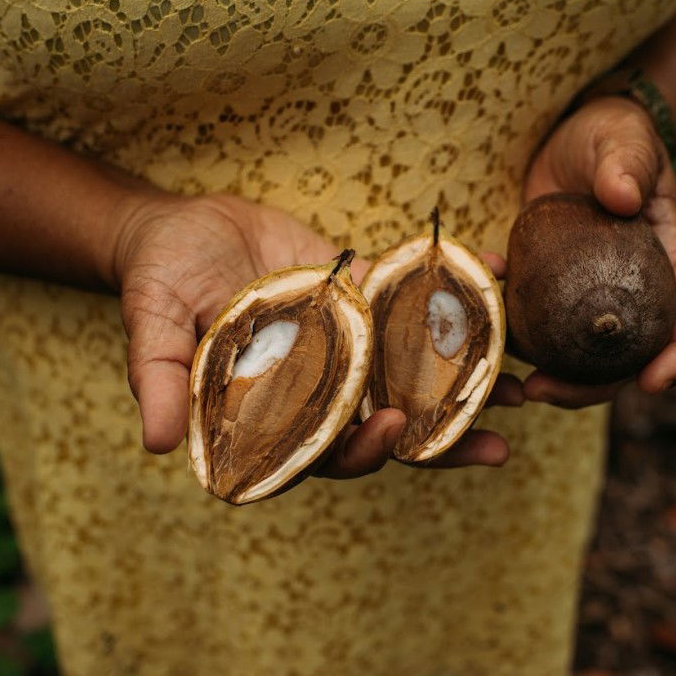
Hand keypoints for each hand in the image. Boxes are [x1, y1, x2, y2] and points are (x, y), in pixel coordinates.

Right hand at [111, 192, 517, 476]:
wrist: (182, 223)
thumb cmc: (158, 280)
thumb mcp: (152, 325)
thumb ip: (160, 380)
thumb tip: (158, 444)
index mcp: (274, 410)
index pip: (322, 450)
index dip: (359, 451)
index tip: (391, 431)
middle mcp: (320, 385)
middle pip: (385, 422)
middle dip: (441, 437)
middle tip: (497, 438)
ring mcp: (348, 343)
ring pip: (412, 372)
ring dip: (466, 380)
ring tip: (523, 384)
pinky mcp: (364, 297)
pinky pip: (411, 304)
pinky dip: (456, 297)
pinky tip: (500, 281)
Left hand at [521, 95, 675, 407]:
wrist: (571, 138)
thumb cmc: (611, 136)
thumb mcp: (623, 140)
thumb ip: (627, 163)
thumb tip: (622, 197)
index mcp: (669, 262)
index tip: (655, 382)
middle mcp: (634, 292)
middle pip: (626, 357)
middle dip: (592, 389)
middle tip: (545, 391)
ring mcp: (590, 298)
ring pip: (579, 356)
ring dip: (549, 378)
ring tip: (514, 384)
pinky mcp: (551, 292)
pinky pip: (535, 324)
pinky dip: (511, 329)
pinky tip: (483, 312)